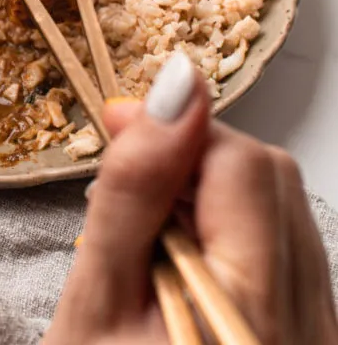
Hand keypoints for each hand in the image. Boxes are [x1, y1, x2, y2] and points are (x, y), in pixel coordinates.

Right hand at [44, 53, 337, 344]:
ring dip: (213, 194)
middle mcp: (311, 328)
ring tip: (151, 234)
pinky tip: (184, 264)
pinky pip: (290, 256)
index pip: (241, 163)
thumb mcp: (94, 304)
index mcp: (257, 316)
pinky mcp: (314, 343)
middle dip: (195, 158)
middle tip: (129, 183)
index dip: (176, 130)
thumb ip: (134, 190)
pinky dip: (234, 235)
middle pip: (271, 179)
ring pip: (284, 211)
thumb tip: (172, 89)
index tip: (117, 126)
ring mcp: (319, 339)